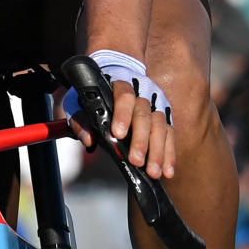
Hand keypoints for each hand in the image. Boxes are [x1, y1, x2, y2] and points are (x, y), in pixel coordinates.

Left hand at [63, 51, 175, 179]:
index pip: (124, 96)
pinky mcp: (163, 118)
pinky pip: (169, 135)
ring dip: (158, 151)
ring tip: (154, 172)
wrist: (114, 75)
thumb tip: (89, 140)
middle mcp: (142, 93)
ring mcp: (155, 105)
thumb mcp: (79, 103)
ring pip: (160, 126)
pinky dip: (169, 154)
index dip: (122, 115)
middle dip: (141, 140)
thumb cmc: (93, 95)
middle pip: (144, 115)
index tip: (118, 134)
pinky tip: (167, 171)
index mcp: (120, 85)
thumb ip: (80, 120)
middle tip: (136, 162)